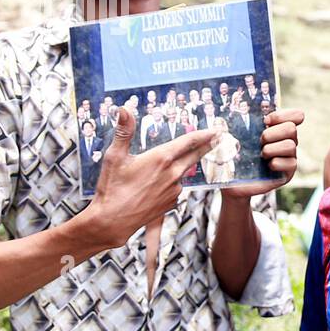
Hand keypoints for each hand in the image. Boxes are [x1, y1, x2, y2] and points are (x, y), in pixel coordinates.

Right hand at [83, 108, 217, 246]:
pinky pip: (175, 188)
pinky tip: (155, 186)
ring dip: (182, 166)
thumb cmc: (112, 188)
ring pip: (182, 173)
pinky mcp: (172, 202)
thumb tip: (124, 109)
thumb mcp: (114, 156)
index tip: (216, 130)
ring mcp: (175, 190)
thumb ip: (124, 131)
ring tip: (170, 164)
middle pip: (194, 156)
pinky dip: (170, 183)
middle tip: (218, 139)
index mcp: (161, 158)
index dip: (203, 135)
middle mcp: (173, 174)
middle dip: (207, 146)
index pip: (189, 142)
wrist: (113, 221)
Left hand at [222, 107, 304, 199]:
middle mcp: (287, 141)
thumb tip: (229, 116)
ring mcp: (289, 157)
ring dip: (271, 149)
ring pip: (290, 145)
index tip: (265, 121)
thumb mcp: (233, 136)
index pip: (296, 116)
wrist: (233, 182)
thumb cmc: (233, 155)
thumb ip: (236, 124)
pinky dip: (276, 163)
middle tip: (260, 141)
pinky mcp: (288, 172)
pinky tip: (267, 167)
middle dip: (272, 133)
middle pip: (291, 128)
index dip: (282, 116)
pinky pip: (290, 163)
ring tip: (261, 155)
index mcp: (278, 128)